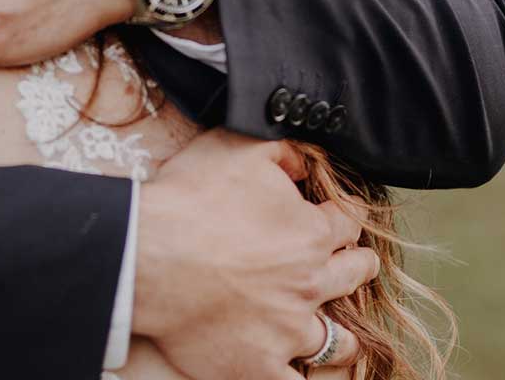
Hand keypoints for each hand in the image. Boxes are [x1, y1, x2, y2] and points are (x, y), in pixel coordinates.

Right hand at [132, 129, 378, 379]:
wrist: (147, 254)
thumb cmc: (189, 198)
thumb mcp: (239, 147)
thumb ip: (285, 151)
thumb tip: (305, 164)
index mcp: (310, 234)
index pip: (347, 222)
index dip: (347, 214)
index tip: (345, 213)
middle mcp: (308, 285)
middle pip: (352, 276)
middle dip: (358, 264)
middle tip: (357, 262)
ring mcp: (286, 331)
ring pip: (335, 340)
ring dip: (341, 331)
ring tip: (339, 330)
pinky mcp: (257, 366)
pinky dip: (300, 379)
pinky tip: (301, 374)